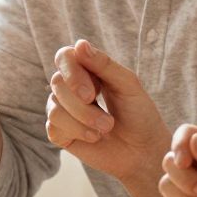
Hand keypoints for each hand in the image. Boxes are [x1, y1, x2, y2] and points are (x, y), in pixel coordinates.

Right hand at [46, 40, 171, 196]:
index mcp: (87, 69)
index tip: (92, 93)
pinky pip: (53, 127)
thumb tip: (79, 44)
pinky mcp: (60, 132)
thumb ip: (104, 65)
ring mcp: (63, 109)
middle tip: (108, 121)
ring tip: (106, 129)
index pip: (64, 57)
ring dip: (83, 120)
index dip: (72, 72)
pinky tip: (94, 138)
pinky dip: (76, 132)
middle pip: (57, 82)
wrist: (143, 151)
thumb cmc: (139, 114)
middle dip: (82, 105)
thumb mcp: (128, 85)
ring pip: (54, 107)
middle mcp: (70, 87)